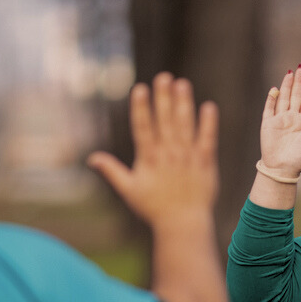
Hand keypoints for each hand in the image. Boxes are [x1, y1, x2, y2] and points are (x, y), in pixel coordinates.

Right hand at [88, 73, 218, 229]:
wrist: (182, 224)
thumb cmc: (154, 208)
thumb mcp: (129, 190)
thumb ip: (112, 171)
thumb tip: (91, 158)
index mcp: (149, 159)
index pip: (143, 128)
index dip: (142, 108)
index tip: (140, 89)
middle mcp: (168, 155)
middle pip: (165, 122)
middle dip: (164, 98)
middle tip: (164, 77)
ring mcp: (187, 158)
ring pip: (185, 126)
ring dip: (184, 104)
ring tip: (182, 84)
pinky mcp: (205, 163)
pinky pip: (207, 140)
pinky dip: (209, 124)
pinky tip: (209, 107)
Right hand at [260, 66, 300, 178]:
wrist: (282, 170)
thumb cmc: (300, 162)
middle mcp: (292, 119)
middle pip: (296, 96)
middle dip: (299, 82)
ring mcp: (280, 120)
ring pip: (284, 98)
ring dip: (287, 86)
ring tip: (290, 73)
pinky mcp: (268, 124)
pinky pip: (269, 108)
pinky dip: (271, 98)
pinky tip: (275, 89)